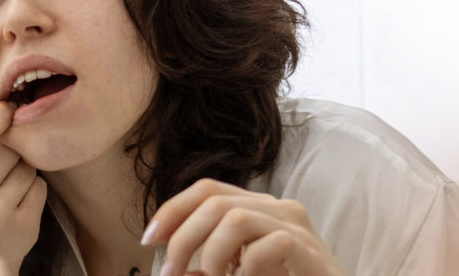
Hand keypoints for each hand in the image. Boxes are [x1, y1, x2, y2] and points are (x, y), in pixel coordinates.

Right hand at [0, 100, 48, 271]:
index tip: (8, 107)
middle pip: (9, 150)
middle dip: (10, 150)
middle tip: (1, 165)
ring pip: (27, 167)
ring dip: (23, 169)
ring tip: (7, 185)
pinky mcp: (25, 226)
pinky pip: (41, 186)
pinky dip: (35, 189)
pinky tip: (19, 200)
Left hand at [143, 179, 345, 275]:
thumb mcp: (243, 275)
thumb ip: (213, 270)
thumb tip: (179, 272)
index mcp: (259, 209)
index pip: (206, 190)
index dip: (172, 210)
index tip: (149, 239)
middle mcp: (279, 209)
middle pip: (213, 200)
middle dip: (182, 237)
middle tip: (171, 273)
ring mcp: (297, 227)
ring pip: (234, 218)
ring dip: (212, 256)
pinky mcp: (309, 251)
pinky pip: (267, 247)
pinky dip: (248, 270)